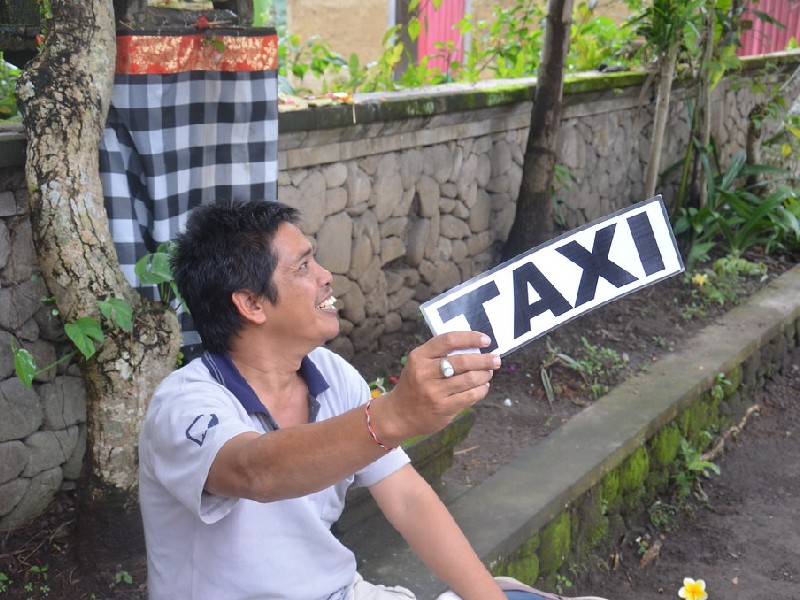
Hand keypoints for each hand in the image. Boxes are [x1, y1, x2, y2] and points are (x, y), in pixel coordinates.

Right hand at [375, 331, 500, 442]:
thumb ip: (440, 354)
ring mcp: (434, 392)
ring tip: (488, 373)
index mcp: (419, 356)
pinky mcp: (443, 408)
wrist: (398, 414)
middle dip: (484, 360)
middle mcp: (425, 373)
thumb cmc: (414, 384)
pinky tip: (482, 387)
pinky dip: (481, 390)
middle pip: (462, 361)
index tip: (486, 340)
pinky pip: (470, 396)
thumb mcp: (419, 364)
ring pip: (469, 379)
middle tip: (495, 359)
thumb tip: (475, 348)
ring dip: (484, 375)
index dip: (470, 338)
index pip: (448, 340)